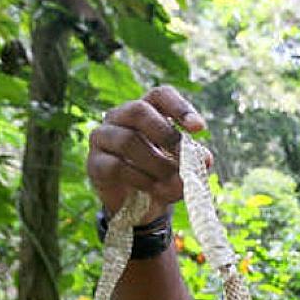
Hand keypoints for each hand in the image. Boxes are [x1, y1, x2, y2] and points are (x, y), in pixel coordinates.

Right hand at [86, 85, 207, 224]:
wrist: (137, 205)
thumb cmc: (161, 175)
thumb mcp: (182, 167)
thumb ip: (193, 160)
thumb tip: (205, 159)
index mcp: (146, 110)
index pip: (160, 94)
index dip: (180, 107)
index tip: (199, 129)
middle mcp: (120, 117)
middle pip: (138, 110)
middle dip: (166, 135)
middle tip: (184, 158)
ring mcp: (103, 137)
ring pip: (128, 140)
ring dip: (157, 164)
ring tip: (173, 182)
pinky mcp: (95, 163)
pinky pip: (117, 165)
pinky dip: (141, 179)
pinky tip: (154, 190)